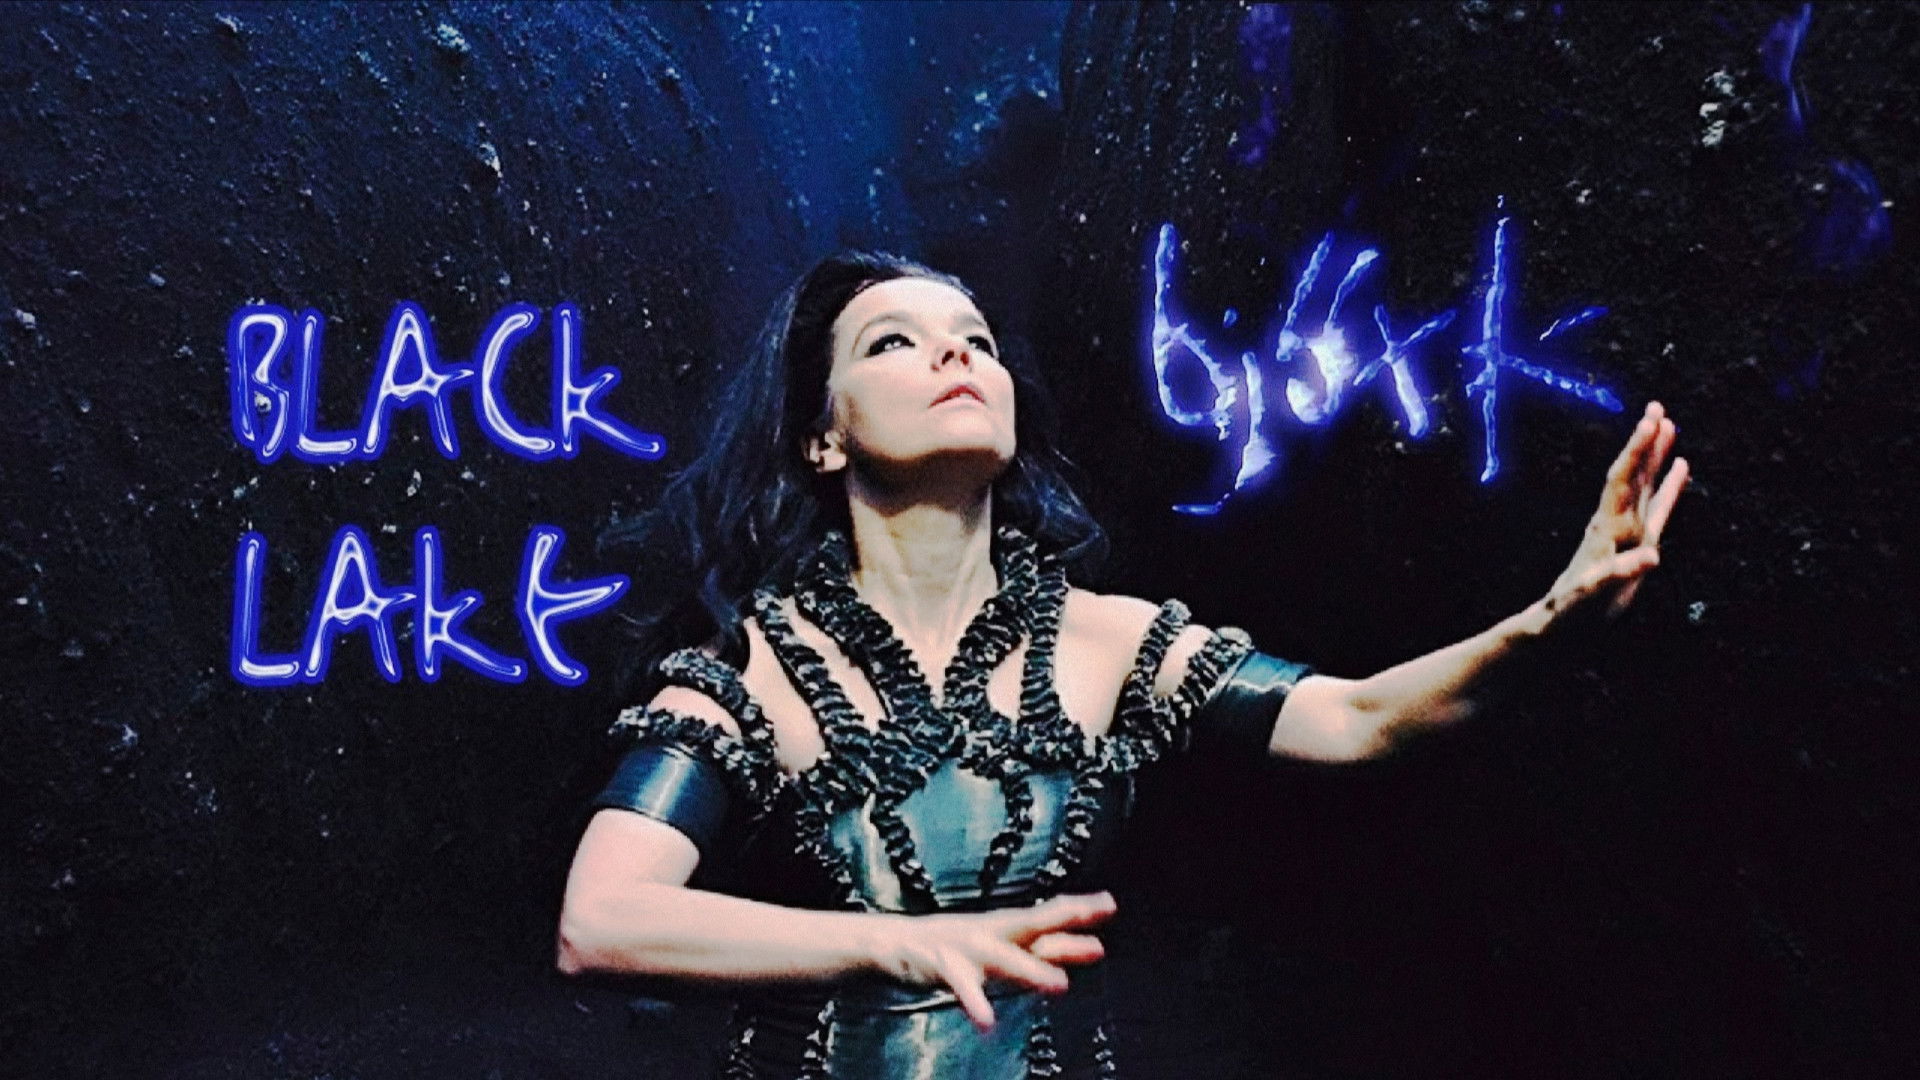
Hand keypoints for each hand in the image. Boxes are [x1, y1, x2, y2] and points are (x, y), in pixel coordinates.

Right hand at [867, 891, 1116, 1030]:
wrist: (893, 941)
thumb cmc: (954, 945)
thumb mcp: (1002, 946)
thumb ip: (1045, 951)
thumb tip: (1096, 947)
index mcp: (1004, 927)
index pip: (1046, 916)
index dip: (1077, 910)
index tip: (1110, 904)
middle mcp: (989, 932)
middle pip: (1032, 926)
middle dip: (1061, 926)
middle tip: (1094, 935)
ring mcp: (966, 947)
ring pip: (1004, 959)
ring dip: (1032, 971)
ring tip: (1061, 985)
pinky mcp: (942, 965)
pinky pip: (962, 987)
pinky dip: (975, 1003)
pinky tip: (987, 1021)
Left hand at [1543, 400, 1690, 627]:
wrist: (1562, 624)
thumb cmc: (1572, 611)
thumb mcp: (1592, 595)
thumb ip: (1618, 574)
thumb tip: (1652, 557)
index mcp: (1607, 527)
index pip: (1623, 479)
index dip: (1636, 451)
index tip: (1651, 421)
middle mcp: (1617, 521)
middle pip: (1633, 473)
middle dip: (1645, 441)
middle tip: (1658, 407)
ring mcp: (1628, 529)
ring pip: (1647, 484)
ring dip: (1657, 455)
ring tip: (1670, 424)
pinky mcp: (1638, 542)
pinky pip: (1660, 506)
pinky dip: (1671, 485)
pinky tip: (1681, 466)